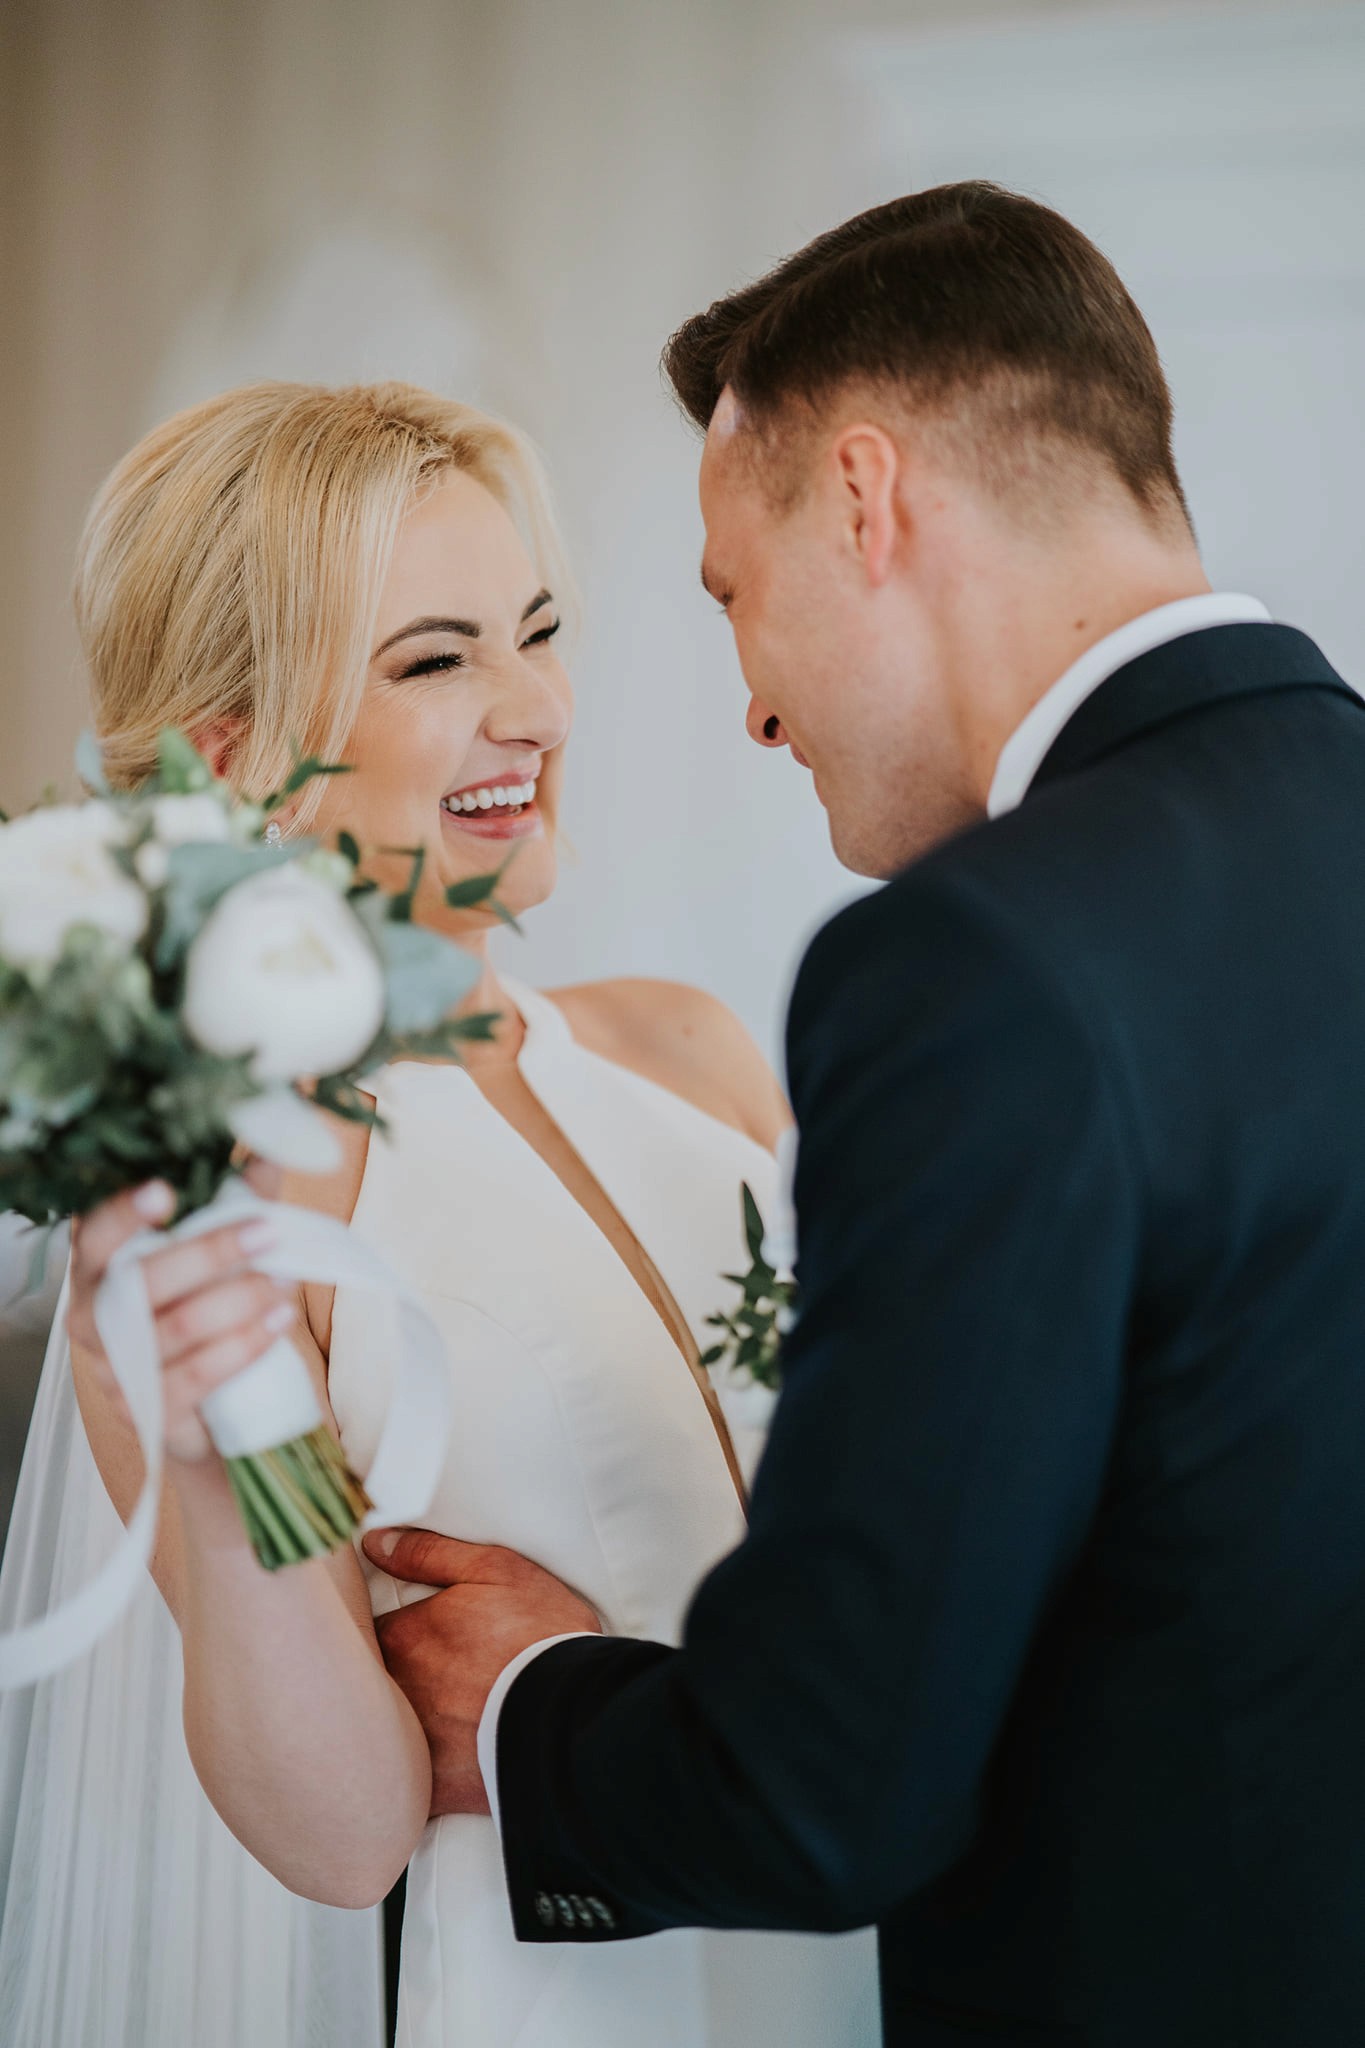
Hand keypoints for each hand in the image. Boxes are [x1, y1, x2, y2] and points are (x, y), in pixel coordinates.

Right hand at [69, 1169, 297, 1462]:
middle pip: (143, 1282)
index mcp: (98, 1268)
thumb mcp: (221, 1249)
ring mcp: (114, 1369)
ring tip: (285, 1282)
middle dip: (210, 1253)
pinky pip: (197, 1376)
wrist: (206, 1408)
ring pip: (176, 1329)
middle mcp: (92, 1317)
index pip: (95, 1236)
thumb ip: (240, 1196)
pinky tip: (278, 1322)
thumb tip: (279, 1141)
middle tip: (268, 1231)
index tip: (166, 1188)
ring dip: (239, 1301)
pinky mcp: (148, 1412)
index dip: (125, 1213)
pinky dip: (244, 1346)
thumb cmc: (202, 1309)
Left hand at [362, 1529, 602, 1817]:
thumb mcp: (496, 1570)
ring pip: (385, 1729)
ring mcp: (408, 1742)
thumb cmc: (540, 1638)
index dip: (393, 1631)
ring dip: (403, 1720)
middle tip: (438, 1674)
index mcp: (402, 1636)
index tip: (417, 1635)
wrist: (574, 1717)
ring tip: (446, 1714)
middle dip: (394, 1675)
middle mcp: (394, 1690)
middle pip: (373, 1680)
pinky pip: (406, 1782)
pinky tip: (448, 1759)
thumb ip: (428, 1553)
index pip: (369, 1630)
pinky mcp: (429, 1787)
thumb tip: (375, 1543)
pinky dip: (418, 1773)